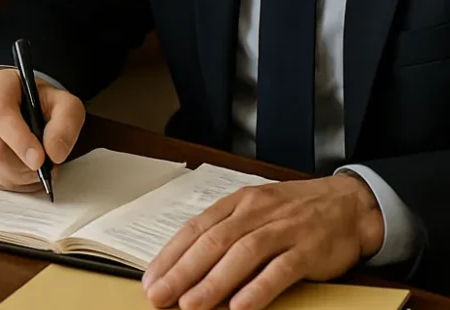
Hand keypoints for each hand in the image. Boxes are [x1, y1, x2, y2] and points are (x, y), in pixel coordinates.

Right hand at [0, 68, 85, 190]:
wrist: (20, 106)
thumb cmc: (39, 103)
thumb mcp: (63, 103)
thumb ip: (66, 122)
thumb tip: (54, 153)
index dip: (19, 140)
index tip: (40, 159)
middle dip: (27, 163)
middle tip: (48, 161)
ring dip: (23, 175)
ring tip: (37, 162)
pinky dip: (15, 182)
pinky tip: (23, 167)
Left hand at [142, 175, 384, 309]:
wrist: (350, 203)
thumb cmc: (293, 211)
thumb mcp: (256, 211)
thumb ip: (226, 233)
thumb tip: (190, 265)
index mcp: (237, 203)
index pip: (196, 228)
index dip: (171, 255)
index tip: (151, 279)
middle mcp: (256, 213)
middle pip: (212, 242)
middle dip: (182, 272)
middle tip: (160, 296)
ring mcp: (283, 230)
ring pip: (241, 255)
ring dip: (213, 282)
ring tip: (190, 305)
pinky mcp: (308, 249)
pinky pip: (280, 270)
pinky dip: (258, 288)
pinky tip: (240, 307)